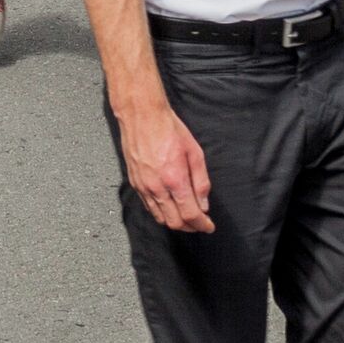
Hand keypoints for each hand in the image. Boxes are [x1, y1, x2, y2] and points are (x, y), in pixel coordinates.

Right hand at [116, 99, 214, 232]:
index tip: (209, 226)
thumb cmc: (169, 129)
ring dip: (175, 221)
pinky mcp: (134, 182)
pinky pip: (148, 206)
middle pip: (174, 222)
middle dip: (190, 226)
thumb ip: (201, 182)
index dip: (202, 224)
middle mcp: (156, 186)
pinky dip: (160, 212)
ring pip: (159, 217)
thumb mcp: (195, 153)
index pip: (190, 215)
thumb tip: (204, 204)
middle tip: (200, 223)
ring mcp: (143, 185)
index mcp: (175, 179)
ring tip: (186, 216)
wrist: (142, 115)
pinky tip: (169, 206)